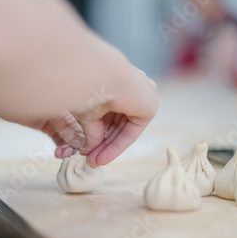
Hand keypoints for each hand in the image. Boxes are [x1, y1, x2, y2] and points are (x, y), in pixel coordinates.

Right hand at [23, 68, 157, 166]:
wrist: (99, 76)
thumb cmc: (87, 86)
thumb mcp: (86, 112)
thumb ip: (91, 131)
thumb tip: (88, 150)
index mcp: (118, 82)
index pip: (109, 113)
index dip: (97, 131)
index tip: (86, 146)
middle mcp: (133, 87)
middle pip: (117, 124)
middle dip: (102, 144)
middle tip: (90, 159)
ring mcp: (144, 95)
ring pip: (124, 130)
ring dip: (108, 148)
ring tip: (94, 161)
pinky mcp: (150, 106)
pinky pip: (132, 132)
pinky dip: (118, 146)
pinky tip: (103, 157)